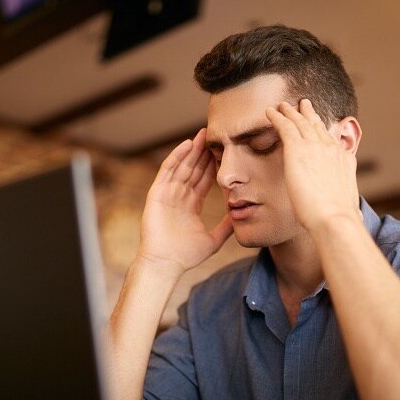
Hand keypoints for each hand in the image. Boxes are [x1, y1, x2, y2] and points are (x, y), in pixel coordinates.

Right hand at [137, 128, 233, 273]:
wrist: (165, 264)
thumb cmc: (186, 256)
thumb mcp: (214, 239)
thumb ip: (227, 226)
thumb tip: (242, 217)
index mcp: (191, 205)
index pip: (204, 180)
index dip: (213, 166)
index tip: (224, 152)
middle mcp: (179, 196)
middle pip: (193, 169)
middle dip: (204, 152)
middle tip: (216, 135)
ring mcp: (167, 194)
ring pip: (182, 166)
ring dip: (192, 150)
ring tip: (204, 134)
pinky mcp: (157, 194)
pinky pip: (167, 171)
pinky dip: (177, 157)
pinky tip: (188, 144)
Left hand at [265, 99, 361, 230]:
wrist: (334, 218)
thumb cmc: (339, 220)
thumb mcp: (348, 205)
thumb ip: (346, 202)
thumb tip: (354, 215)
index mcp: (344, 160)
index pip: (330, 140)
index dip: (322, 130)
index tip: (317, 124)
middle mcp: (332, 149)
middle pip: (317, 126)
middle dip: (309, 114)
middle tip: (303, 104)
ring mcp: (315, 147)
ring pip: (300, 122)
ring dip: (290, 112)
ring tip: (282, 105)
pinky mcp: (298, 150)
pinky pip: (285, 127)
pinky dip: (277, 117)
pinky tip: (269, 112)